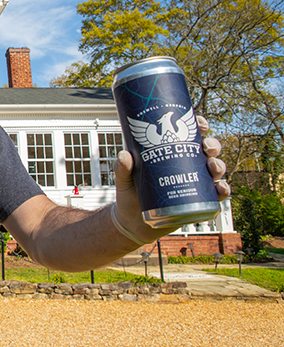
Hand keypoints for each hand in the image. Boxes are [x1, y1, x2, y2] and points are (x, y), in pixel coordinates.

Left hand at [112, 116, 230, 242]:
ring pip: (215, 170)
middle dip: (213, 145)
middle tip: (207, 147)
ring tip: (212, 167)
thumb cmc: (130, 195)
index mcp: (171, 153)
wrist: (133, 223)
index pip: (189, 135)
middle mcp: (186, 166)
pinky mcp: (198, 202)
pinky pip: (216, 195)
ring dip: (219, 166)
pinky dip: (223, 190)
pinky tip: (220, 188)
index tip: (201, 123)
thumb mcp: (124, 179)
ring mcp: (194, 183)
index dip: (200, 126)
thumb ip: (122, 168)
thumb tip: (124, 155)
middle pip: (207, 151)